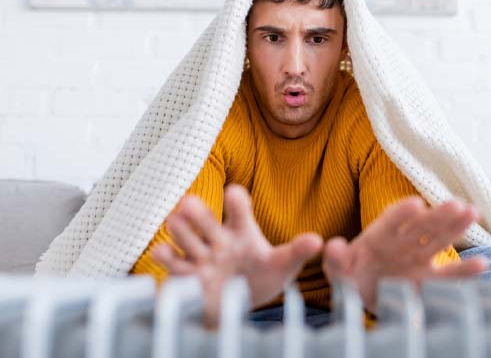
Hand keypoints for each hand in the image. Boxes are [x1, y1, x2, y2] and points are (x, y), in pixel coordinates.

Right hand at [152, 184, 322, 326]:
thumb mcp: (282, 265)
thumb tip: (318, 240)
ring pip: (183, 233)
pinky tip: (164, 251)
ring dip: (178, 228)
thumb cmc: (261, 278)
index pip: (238, 208)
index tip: (234, 193)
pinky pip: (170, 261)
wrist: (239, 305)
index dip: (236, 201)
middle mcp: (218, 238)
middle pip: (204, 217)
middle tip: (189, 203)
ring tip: (175, 221)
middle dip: (197, 211)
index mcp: (241, 230)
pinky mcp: (187, 275)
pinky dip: (164, 256)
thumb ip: (297, 252)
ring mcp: (200, 255)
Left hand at [322, 197, 488, 312]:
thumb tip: (332, 245)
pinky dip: (464, 272)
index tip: (416, 204)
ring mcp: (416, 259)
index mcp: (377, 237)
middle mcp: (401, 243)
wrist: (361, 291)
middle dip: (437, 216)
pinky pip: (447, 276)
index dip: (402, 213)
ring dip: (455, 227)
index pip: (390, 222)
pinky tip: (483, 265)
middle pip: (421, 227)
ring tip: (473, 213)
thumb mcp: (337, 269)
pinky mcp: (426, 279)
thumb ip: (335, 259)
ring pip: (438, 241)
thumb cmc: (349, 275)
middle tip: (456, 203)